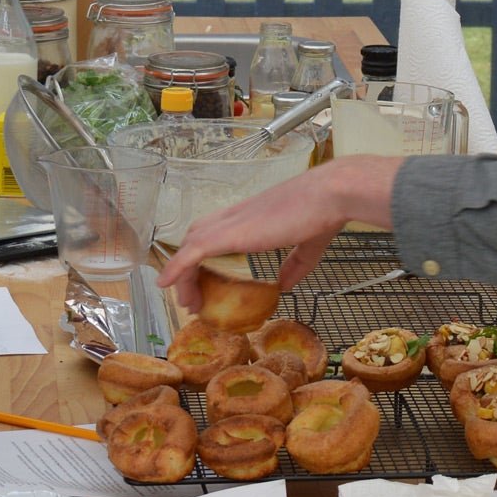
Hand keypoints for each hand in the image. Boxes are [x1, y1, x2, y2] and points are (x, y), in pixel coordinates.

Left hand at [156, 157, 401, 309]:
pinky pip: (192, 252)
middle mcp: (235, 216)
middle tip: (192, 297)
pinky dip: (177, 267)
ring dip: (183, 273)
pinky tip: (167, 283)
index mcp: (251, 217)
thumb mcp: (308, 246)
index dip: (205, 255)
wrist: (329, 195)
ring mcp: (231, 223)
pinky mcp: (230, 233)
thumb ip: (295, 265)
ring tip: (186, 301)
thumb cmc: (323, 213)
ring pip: (191, 245)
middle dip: (189, 267)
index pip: (215, 232)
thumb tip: (285, 285)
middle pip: (196, 237)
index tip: (206, 283)